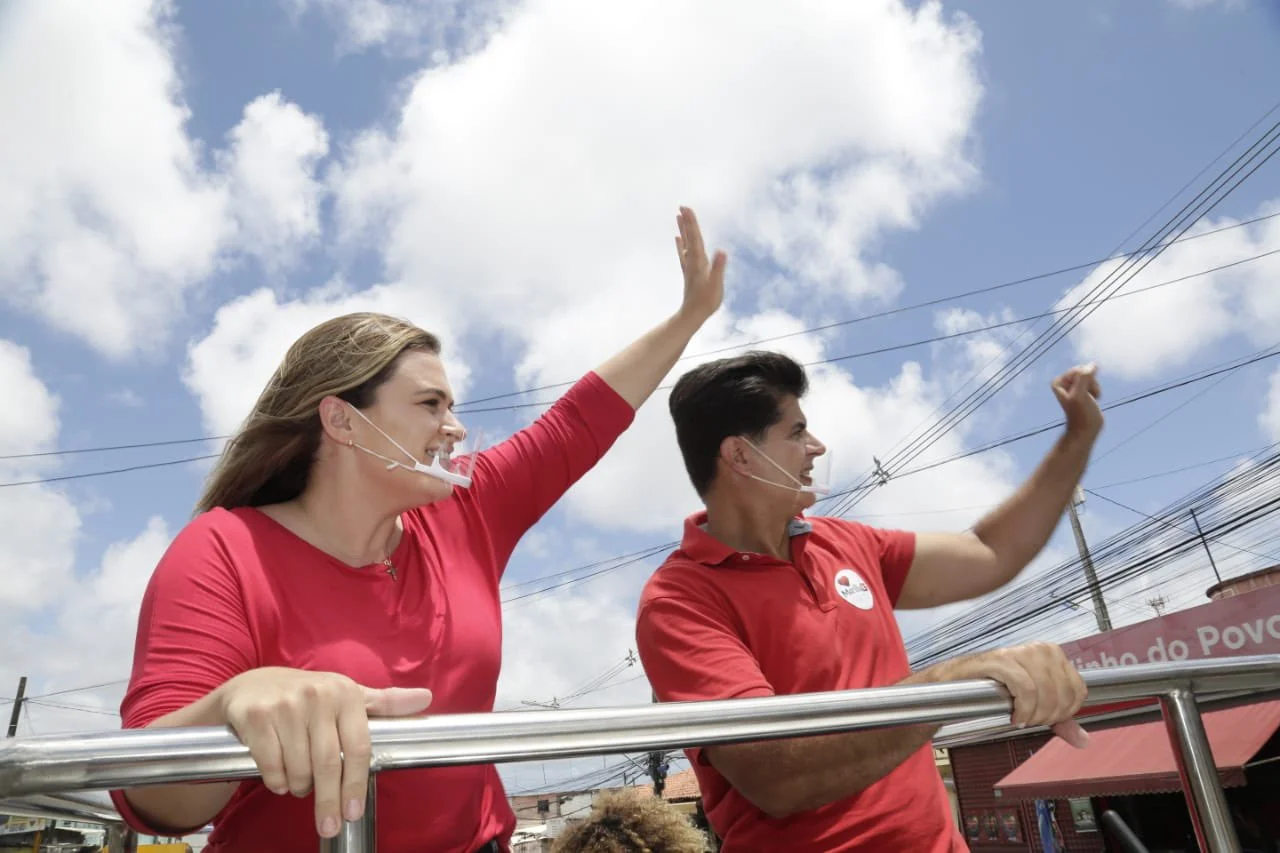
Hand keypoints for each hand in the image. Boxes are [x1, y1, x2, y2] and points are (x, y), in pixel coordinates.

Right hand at [216, 668, 432, 837]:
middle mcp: (317, 696)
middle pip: (328, 763)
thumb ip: (386, 703)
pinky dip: (278, 781)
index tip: (353, 813)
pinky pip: (271, 765)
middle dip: (329, 801)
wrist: (251, 687)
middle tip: (330, 825)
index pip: (359, 747)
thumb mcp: (347, 695)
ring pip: (299, 768)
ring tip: (301, 785)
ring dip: (301, 788)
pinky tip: (281, 779)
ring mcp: (285, 705)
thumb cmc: (308, 696)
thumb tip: (425, 698)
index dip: (356, 784)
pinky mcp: (256, 716)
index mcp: (345, 693)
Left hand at [674, 206, 725, 323]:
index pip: (695, 238)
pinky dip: (681, 244)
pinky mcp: (689, 272)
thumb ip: (718, 268)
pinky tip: (677, 238)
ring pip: (685, 243)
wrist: (692, 315)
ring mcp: (690, 266)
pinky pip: (684, 254)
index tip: (686, 209)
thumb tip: (722, 251)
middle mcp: (692, 261)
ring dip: (683, 229)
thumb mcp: (716, 285)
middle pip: (689, 237)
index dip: (691, 223)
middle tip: (682, 206)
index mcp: (699, 262)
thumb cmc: (706, 302)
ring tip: (678, 216)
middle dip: (686, 222)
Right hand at [951, 643, 1089, 747]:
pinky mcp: (1002, 660)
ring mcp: (1021, 652)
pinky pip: (1026, 689)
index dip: (1065, 712)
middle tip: (1031, 720)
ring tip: (1021, 718)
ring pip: (1047, 692)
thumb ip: (1060, 721)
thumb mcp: (1035, 706)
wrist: (958, 682)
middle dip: (1048, 716)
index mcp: (1053, 656)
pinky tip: (1014, 715)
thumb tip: (1083, 740)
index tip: (1047, 719)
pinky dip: (1024, 708)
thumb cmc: (995, 690)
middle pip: (1064, 693)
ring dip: (1035, 714)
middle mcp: (1040, 650)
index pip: (1078, 689)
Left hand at [1051, 363, 1102, 438]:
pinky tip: (1094, 401)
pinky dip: (1097, 391)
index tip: (1080, 395)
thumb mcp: (1080, 395)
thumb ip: (1084, 378)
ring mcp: (1075, 387)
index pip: (1078, 370)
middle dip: (1091, 384)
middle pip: (1085, 372)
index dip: (1084, 382)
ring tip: (1091, 400)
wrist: (1086, 429)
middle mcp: (1064, 383)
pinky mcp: (1084, 391)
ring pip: (1092, 377)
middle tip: (1087, 398)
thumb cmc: (1081, 414)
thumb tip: (1092, 364)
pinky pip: (1095, 383)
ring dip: (1095, 388)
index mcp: (1058, 382)